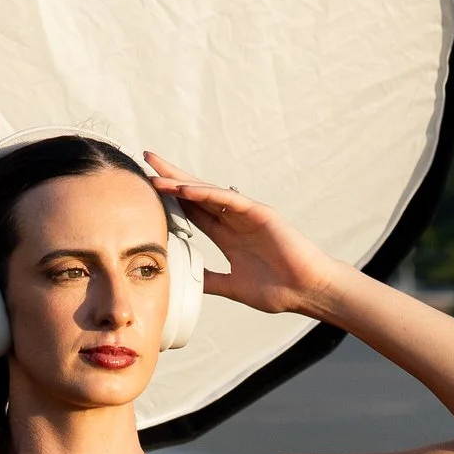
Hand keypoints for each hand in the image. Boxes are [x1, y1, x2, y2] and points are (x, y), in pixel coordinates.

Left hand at [143, 152, 341, 318]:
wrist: (307, 292)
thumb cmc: (278, 289)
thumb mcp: (232, 286)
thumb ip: (210, 280)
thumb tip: (187, 283)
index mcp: (227, 235)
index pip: (192, 211)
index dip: (170, 198)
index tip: (146, 188)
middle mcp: (234, 220)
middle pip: (195, 193)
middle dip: (170, 177)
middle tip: (146, 160)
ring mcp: (247, 214)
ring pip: (208, 193)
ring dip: (181, 183)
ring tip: (156, 175)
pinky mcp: (260, 213)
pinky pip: (228, 200)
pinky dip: (206, 193)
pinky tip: (184, 188)